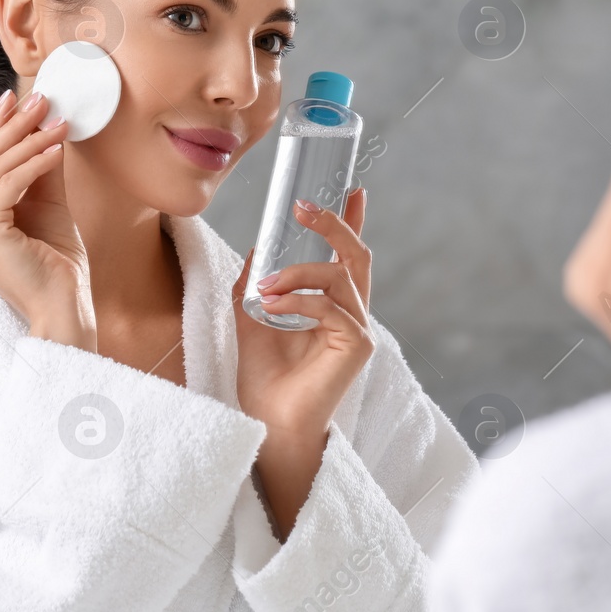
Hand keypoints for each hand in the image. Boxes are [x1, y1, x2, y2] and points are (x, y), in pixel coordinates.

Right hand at [0, 88, 95, 349]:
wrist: (66, 308)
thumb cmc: (57, 266)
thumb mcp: (46, 206)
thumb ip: (38, 170)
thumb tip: (44, 124)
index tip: (14, 99)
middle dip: (12, 126)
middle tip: (39, 98)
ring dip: (29, 140)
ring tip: (57, 121)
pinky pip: (8, 184)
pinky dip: (34, 162)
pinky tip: (57, 148)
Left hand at [232, 188, 373, 537]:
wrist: (269, 421)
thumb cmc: (265, 378)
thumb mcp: (252, 319)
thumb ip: (255, 285)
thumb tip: (255, 250)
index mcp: (332, 304)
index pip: (348, 255)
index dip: (352, 221)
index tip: (353, 189)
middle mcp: (352, 313)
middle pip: (356, 255)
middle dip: (333, 225)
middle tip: (304, 208)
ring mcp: (358, 329)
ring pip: (339, 277)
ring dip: (298, 273)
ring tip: (265, 286)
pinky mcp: (356, 346)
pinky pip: (332, 308)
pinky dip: (299, 301)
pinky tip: (273, 305)